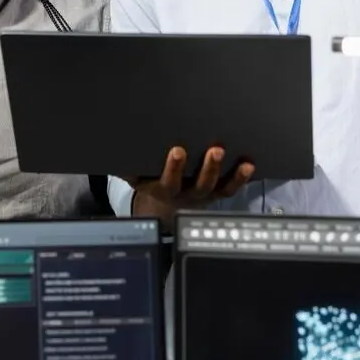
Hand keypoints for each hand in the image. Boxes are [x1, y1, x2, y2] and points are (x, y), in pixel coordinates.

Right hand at [130, 147, 253, 223]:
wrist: (165, 208)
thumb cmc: (150, 183)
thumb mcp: (136, 178)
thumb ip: (126, 169)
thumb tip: (110, 151)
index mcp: (165, 189)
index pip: (170, 182)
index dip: (174, 169)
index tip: (178, 151)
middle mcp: (187, 194)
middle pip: (200, 184)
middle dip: (208, 168)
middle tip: (215, 150)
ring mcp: (205, 194)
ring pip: (219, 187)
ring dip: (230, 174)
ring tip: (241, 161)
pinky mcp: (217, 192)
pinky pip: (231, 188)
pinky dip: (241, 178)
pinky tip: (249, 165)